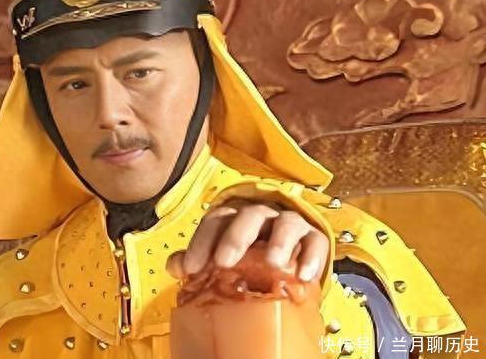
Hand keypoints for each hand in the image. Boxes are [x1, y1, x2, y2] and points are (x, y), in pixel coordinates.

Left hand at [167, 200, 328, 282]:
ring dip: (279, 242)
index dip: (201, 242)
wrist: (289, 255)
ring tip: (272, 264)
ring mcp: (290, 224)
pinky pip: (316, 243)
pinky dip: (312, 258)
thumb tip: (175, 265)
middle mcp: (263, 216)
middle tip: (224, 262)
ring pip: (286, 223)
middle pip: (249, 216)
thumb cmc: (250, 256)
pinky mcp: (314, 239)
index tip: (190, 269)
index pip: (217, 220)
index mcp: (236, 217)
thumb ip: (200, 258)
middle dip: (235, 237)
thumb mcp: (223, 256)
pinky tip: (304, 275)